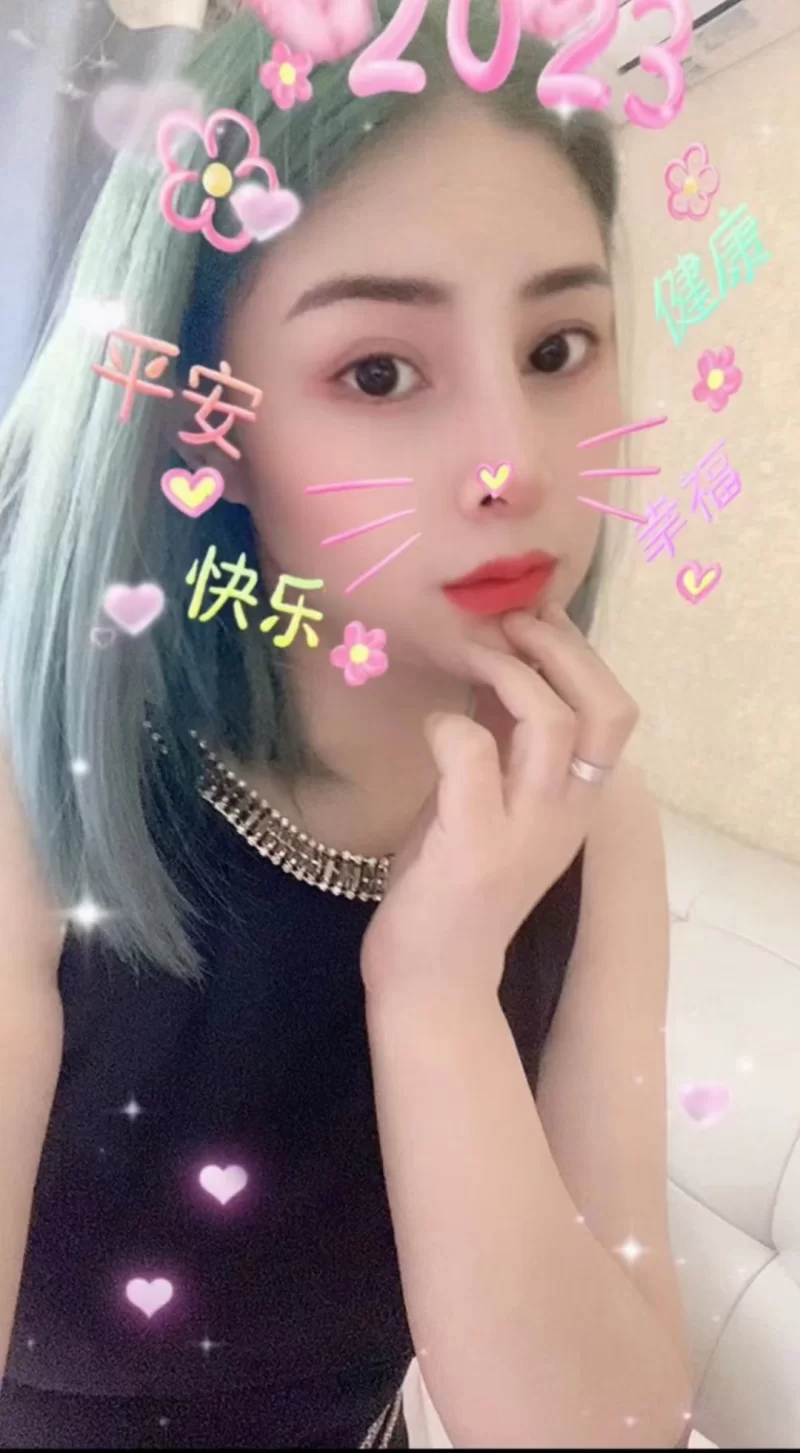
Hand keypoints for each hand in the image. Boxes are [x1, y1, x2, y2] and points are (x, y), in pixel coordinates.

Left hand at [360, 604, 637, 1000]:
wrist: (434, 976)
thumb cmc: (457, 880)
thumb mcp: (494, 796)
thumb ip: (506, 737)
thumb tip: (501, 658)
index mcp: (577, 800)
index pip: (614, 710)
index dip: (577, 651)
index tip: (531, 616)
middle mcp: (567, 814)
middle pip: (608, 710)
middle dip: (562, 649)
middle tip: (511, 621)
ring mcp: (525, 830)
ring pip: (554, 724)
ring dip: (512, 673)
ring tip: (476, 653)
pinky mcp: (473, 845)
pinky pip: (472, 756)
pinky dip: (449, 724)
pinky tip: (430, 726)